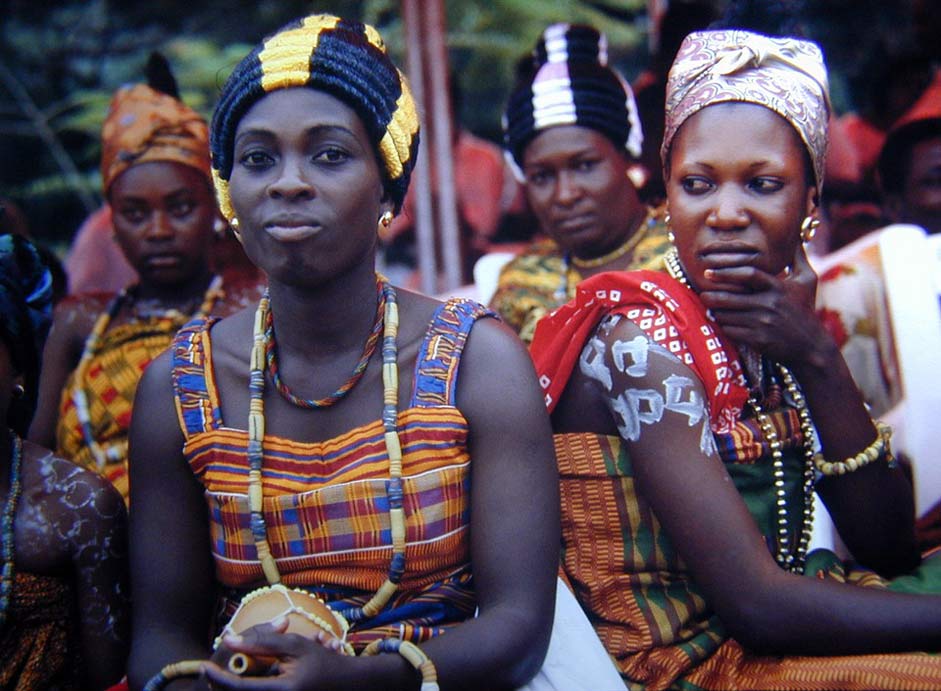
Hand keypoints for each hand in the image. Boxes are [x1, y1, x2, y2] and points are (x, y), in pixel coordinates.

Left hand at [202, 619, 346, 689]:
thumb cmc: (325, 662)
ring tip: (231, 673)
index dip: (217, 677)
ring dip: (237, 684)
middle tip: (212, 668)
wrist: (349, 685)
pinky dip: (250, 686)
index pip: (238, 687)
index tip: (204, 664)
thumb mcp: (295, 645)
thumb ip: (263, 641)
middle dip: (222, 682)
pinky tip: (255, 676)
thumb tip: (230, 639)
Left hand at [698, 243, 827, 365]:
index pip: (748, 274)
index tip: (708, 272)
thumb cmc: (806, 310)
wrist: (811, 347)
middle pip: (730, 297)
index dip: (726, 272)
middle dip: (712, 296)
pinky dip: (724, 326)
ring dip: (716, 312)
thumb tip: (795, 238)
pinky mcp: (758, 340)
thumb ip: (797, 258)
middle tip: (702, 293)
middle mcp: (769, 304)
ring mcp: (762, 323)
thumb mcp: (808, 281)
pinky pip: (731, 331)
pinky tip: (723, 323)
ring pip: (727, 315)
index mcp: (778, 287)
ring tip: (711, 308)